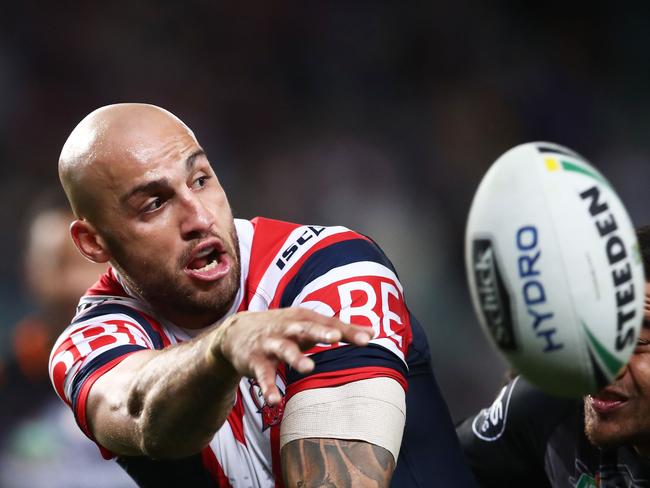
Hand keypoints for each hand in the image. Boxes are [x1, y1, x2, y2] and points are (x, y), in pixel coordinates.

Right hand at [212, 307, 372, 404]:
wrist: (237, 331)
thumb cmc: (283, 328)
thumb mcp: (308, 325)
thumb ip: (339, 329)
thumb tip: (372, 333)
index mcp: (303, 319)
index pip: (328, 323)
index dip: (347, 330)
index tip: (367, 338)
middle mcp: (287, 328)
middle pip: (305, 329)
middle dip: (319, 333)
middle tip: (334, 337)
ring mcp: (270, 344)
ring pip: (283, 350)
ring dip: (295, 358)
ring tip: (308, 368)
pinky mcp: (254, 360)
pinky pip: (262, 375)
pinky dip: (268, 387)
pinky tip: (275, 400)